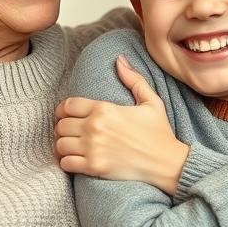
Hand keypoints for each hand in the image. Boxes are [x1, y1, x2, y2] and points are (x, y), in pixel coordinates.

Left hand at [55, 55, 188, 193]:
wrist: (167, 163)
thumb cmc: (159, 132)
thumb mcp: (151, 101)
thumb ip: (133, 79)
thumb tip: (120, 60)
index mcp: (104, 108)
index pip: (68, 105)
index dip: (62, 110)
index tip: (64, 115)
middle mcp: (95, 127)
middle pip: (61, 125)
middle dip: (61, 128)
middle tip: (67, 132)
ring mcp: (93, 148)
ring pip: (60, 144)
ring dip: (62, 144)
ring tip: (70, 145)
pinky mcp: (94, 167)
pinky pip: (66, 163)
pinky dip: (66, 162)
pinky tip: (74, 160)